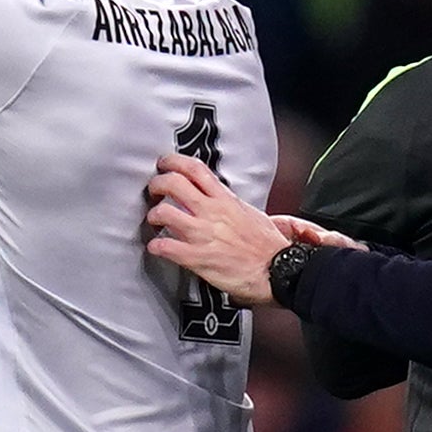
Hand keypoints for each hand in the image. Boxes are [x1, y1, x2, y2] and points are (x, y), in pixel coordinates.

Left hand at [145, 151, 342, 303]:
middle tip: (153, 191)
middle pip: (173, 183)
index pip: (196, 169)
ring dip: (153, 215)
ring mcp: (202, 234)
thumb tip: (222, 200)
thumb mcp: (251, 214)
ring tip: (154, 220)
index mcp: (226, 200)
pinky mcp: (197, 258)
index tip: (165, 163)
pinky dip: (155, 247)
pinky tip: (156, 248)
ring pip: (164, 212)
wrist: (278, 270)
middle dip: (156, 184)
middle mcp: (212, 213)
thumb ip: (231, 204)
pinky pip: (165, 247)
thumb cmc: (268, 247)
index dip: (174, 162)